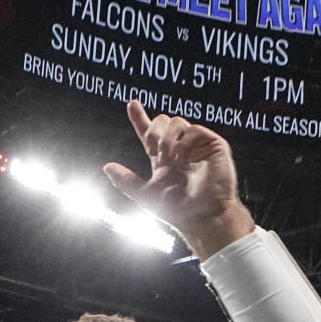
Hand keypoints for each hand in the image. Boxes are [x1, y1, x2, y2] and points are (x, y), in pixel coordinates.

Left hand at [103, 100, 252, 258]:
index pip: (149, 133)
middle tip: (153, 152)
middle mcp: (180, 149)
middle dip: (153, 133)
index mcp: (163, 158)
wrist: (201, 217)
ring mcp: (197, 146)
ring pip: (176, 121)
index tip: (132, 104)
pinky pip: (194, 129)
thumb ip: (126, 181)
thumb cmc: (178, 211)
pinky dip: (185, 143)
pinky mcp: (213, 145)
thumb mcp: (145, 195)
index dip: (140, 118)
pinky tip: (184, 159)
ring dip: (167, 139)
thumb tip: (107, 167)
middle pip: (162, 121)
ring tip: (169, 159)